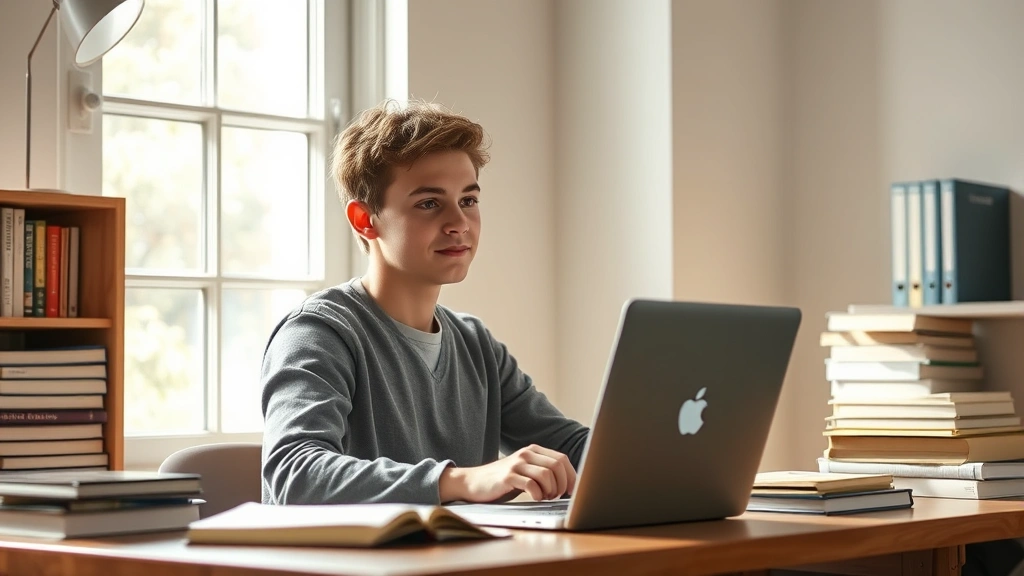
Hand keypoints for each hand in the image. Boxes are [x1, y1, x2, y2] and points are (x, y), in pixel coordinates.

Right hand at [439, 445, 576, 502]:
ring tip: (544, 497)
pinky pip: (531, 485)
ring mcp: (516, 464)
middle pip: (557, 466)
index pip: (562, 459)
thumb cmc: (504, 480)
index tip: (570, 491)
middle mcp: (526, 453)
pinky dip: (538, 495)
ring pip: (547, 475)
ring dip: (550, 490)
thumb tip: (568, 483)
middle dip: (562, 484)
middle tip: (555, 496)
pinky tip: (534, 498)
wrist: (473, 482)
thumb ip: (543, 470)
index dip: (571, 476)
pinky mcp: (508, 477)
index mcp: (533, 450)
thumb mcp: (525, 470)